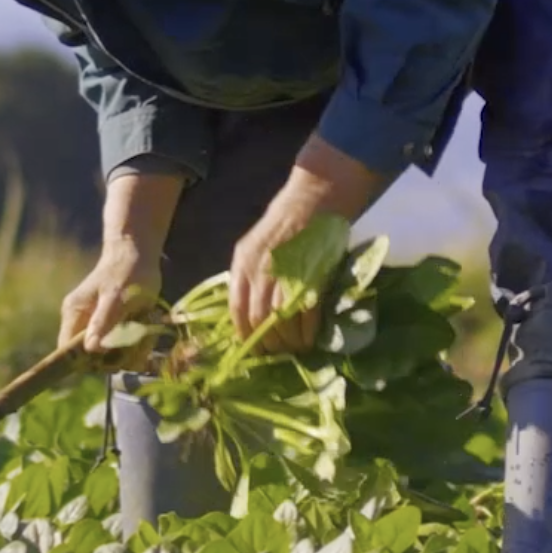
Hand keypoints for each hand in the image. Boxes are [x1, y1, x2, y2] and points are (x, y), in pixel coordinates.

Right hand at [60, 238, 161, 354]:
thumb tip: (90, 349)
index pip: (66, 353)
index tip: (112, 356)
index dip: (85, 362)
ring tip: (144, 323)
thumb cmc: (126, 271)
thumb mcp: (116, 297)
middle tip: (138, 336)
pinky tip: (146, 323)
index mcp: (74, 315)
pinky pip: (123, 346)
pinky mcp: (112, 326)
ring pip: (111, 355)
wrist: (138, 252)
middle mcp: (80, 323)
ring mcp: (96, 325)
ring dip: (132, 348)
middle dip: (117, 355)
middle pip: (92, 358)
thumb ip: (103, 322)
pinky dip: (138, 341)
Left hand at [231, 135, 390, 353]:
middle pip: (258, 320)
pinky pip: (304, 314)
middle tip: (277, 353)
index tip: (254, 347)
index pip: (237, 309)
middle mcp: (259, 270)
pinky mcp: (311, 277)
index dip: (244, 333)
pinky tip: (309, 339)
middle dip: (267, 343)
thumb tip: (252, 310)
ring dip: (287, 342)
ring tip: (295, 349)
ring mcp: (285, 275)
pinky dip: (306, 332)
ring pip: (279, 322)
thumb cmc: (286, 221)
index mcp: (243, 262)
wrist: (314, 198)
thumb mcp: (256, 244)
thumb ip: (251, 274)